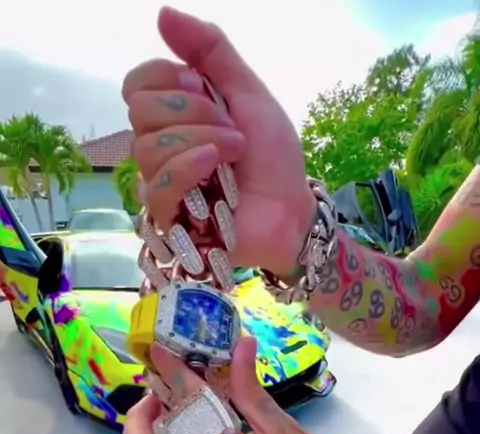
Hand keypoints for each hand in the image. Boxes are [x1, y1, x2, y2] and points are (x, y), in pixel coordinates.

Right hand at [122, 6, 315, 276]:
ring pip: (148, 149)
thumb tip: (163, 14)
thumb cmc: (272, 158)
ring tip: (233, 153)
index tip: (203, 86)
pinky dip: (188, 167)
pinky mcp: (167, 223)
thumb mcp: (247, 93)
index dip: (167, 78)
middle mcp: (161, 149)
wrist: (292, 208)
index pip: (136, 84)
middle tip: (232, 130)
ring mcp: (161, 187)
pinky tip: (216, 167)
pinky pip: (158, 186)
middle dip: (192, 112)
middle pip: (140, 112)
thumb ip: (211, 52)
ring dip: (200, 141)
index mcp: (174, 116)